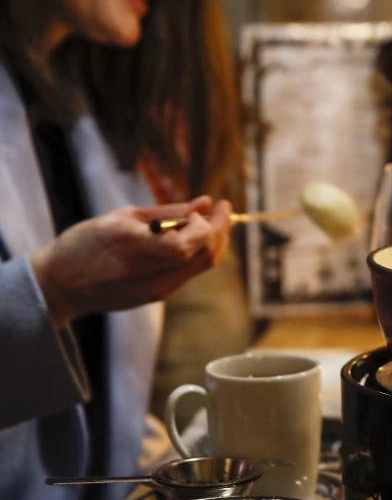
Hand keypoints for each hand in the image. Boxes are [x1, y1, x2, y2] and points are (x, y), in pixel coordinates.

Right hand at [29, 196, 232, 326]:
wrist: (60, 285)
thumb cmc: (86, 242)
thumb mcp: (121, 216)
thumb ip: (168, 211)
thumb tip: (205, 203)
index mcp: (133, 246)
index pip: (189, 243)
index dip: (210, 225)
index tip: (217, 205)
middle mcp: (148, 272)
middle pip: (204, 255)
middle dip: (221, 230)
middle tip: (223, 211)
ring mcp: (154, 289)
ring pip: (201, 266)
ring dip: (215, 242)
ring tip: (213, 221)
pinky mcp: (156, 296)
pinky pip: (189, 273)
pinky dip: (199, 254)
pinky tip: (195, 238)